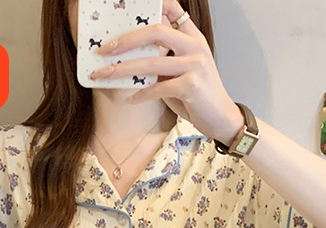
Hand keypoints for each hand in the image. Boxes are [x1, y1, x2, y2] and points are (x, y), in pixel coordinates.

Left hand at [89, 1, 243, 144]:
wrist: (220, 118)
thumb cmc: (196, 96)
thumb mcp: (180, 73)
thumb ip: (162, 62)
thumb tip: (129, 60)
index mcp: (193, 38)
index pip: (174, 11)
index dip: (155, 5)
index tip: (130, 10)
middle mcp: (195, 47)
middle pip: (156, 32)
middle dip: (126, 40)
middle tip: (104, 49)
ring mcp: (194, 65)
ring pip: (151, 62)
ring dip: (123, 69)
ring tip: (105, 74)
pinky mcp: (191, 86)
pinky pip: (158, 88)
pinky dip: (141, 95)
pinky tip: (130, 99)